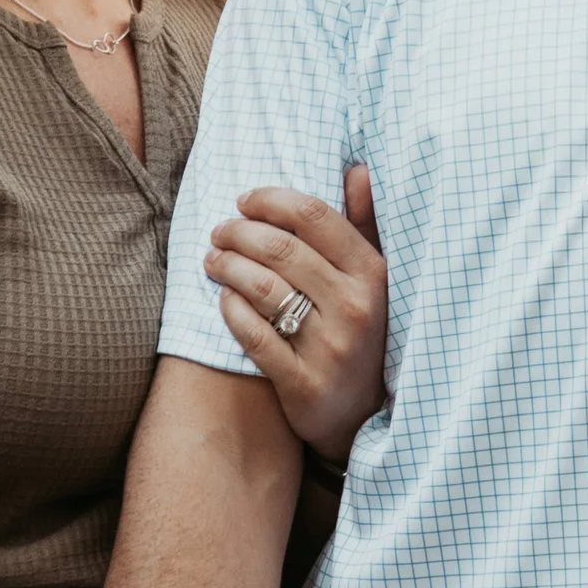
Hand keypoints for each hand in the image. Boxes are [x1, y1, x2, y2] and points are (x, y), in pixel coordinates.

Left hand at [208, 168, 386, 461]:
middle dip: (238, 231)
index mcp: (373, 274)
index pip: (313, 216)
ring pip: (263, 288)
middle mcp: (356, 308)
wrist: (363, 418)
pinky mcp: (304, 385)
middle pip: (281, 248)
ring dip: (227, 266)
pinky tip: (223, 301)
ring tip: (212, 261)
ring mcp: (331, 348)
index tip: (243, 200)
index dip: (269, 200)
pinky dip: (231, 312)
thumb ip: (366, 224)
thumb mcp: (376, 280)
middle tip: (218, 232)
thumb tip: (358, 170)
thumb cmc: (362, 333)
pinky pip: (255, 336)